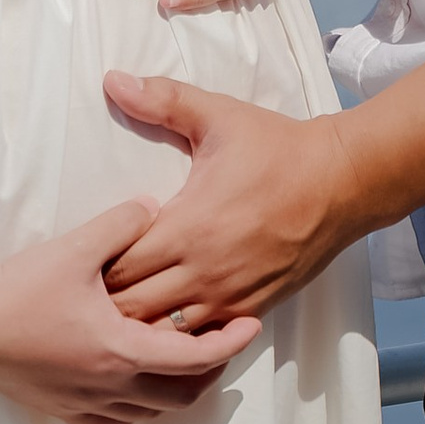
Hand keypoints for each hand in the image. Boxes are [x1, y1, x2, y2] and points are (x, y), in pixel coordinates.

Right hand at [0, 199, 261, 423]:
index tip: (251, 326)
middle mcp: (112, 389)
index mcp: (123, 352)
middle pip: (183, 395)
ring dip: (176, 389)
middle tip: (221, 339)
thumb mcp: (76, 247)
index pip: (196, 359)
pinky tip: (133, 384)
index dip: (230, 343)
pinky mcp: (64, 411)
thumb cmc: (20, 291)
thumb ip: (121, 224)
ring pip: (152, 413)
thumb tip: (153, 206)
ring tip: (183, 356)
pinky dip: (137, 407)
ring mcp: (87, 404)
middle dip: (210, 370)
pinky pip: (116, 423)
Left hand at [98, 80, 357, 326]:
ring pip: (164, 337)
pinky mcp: (250, 311)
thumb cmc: (277, 149)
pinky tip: (165, 326)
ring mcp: (228, 298)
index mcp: (187, 226)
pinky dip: (178, 339)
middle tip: (91, 287)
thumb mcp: (218, 116)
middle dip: (105, 302)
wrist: (342, 182)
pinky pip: (203, 343)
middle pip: (131, 309)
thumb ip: (161, 99)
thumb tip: (114, 80)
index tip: (82, 254)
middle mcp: (203, 272)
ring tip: (120, 311)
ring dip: (139, 325)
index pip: (116, 265)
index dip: (91, 264)